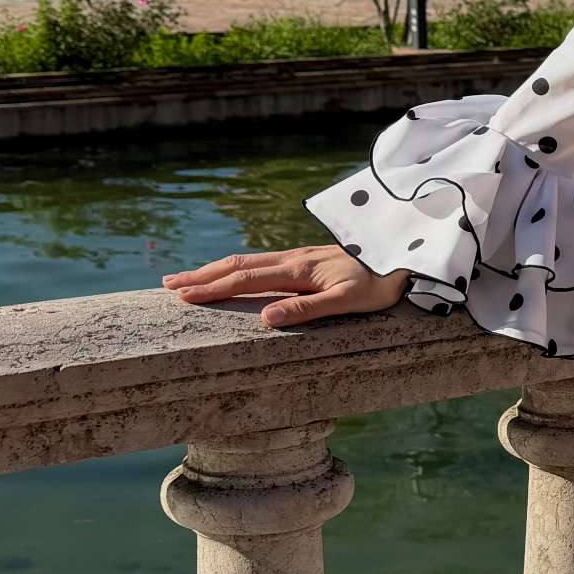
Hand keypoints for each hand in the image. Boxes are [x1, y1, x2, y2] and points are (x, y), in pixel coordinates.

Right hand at [161, 246, 409, 330]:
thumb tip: (263, 318)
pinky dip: (236, 267)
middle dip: (202, 275)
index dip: (212, 288)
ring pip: (247, 260)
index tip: (181, 295)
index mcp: (298, 270)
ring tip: (189, 278)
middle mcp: (293, 259)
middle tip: (168, 285)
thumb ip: (307, 310)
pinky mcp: (307, 258)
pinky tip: (232, 274)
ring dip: (215, 269)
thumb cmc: (381, 284)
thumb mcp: (348, 302)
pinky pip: (262, 262)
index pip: (245, 279)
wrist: (405, 255)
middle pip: (238, 264)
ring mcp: (299, 257)